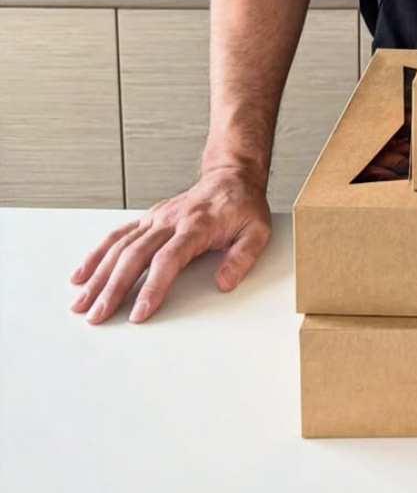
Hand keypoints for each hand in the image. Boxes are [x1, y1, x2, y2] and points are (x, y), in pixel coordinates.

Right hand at [68, 166, 270, 324]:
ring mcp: (156, 219)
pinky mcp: (148, 219)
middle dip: (114, 289)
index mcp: (197, 225)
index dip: (152, 287)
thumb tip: (224, 283)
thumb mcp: (257, 230)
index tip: (139, 312)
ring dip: (98, 276)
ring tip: (82, 303)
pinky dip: (97, 254)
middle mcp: (171, 221)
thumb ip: (242, 258)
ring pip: (120, 247)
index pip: (168, 259)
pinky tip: (82, 274)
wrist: (232, 176)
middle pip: (135, 256)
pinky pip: (118, 235)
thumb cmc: (243, 206)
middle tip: (98, 316)